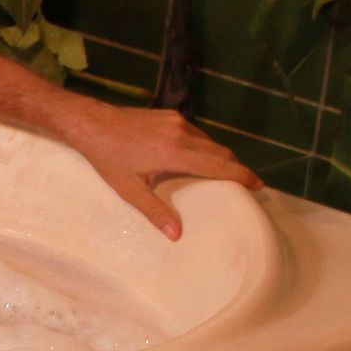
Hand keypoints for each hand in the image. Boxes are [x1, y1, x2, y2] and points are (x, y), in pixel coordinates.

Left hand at [66, 103, 260, 237]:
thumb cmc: (108, 159)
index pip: (219, 166)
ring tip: (226, 173)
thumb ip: (155, 211)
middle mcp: (182, 134)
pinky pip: (196, 132)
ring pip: (209, 141)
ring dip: (221, 156)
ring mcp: (176, 121)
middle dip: (236, 167)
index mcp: (176, 153)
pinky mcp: (169, 115)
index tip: (258, 185)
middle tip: (247, 183)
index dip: (242, 175)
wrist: (91, 124)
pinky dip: (205, 146)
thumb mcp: (129, 189)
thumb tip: (177, 235)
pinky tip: (200, 157)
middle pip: (221, 152)